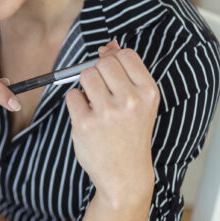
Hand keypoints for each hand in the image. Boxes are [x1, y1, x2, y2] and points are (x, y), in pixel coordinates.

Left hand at [65, 42, 159, 207]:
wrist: (125, 175)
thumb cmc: (131, 136)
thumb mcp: (139, 104)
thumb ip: (126, 72)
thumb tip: (108, 46)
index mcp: (148, 92)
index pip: (125, 55)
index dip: (112, 59)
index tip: (111, 74)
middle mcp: (130, 100)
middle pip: (103, 63)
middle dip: (98, 72)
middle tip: (102, 92)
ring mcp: (107, 112)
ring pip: (85, 75)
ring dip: (85, 86)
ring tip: (94, 103)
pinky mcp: (85, 123)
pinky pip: (72, 95)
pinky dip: (76, 103)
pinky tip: (87, 117)